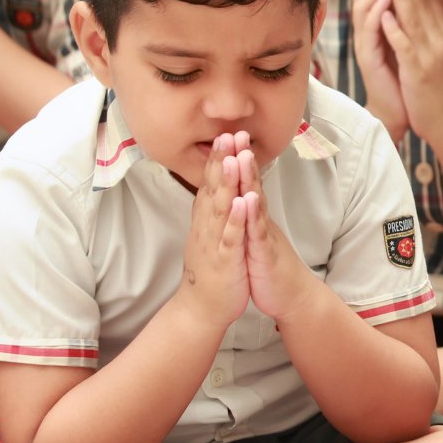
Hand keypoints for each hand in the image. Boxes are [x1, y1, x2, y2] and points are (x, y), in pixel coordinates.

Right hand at [178, 132, 250, 325]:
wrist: (201, 308)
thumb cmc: (211, 269)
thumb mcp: (210, 235)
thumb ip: (213, 212)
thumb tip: (215, 190)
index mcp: (206, 219)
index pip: (211, 183)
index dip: (219, 160)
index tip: (225, 134)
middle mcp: (207, 226)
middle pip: (213, 189)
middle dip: (221, 162)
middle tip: (226, 134)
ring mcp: (214, 242)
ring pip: (220, 208)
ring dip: (227, 183)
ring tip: (233, 159)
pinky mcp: (224, 260)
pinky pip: (230, 237)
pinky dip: (235, 220)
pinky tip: (241, 203)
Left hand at [234, 139, 315, 323]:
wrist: (290, 295)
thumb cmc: (268, 266)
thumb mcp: (256, 235)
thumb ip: (251, 214)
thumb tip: (244, 194)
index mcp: (253, 216)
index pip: (244, 182)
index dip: (236, 159)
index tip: (228, 134)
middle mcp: (260, 220)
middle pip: (251, 184)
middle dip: (243, 158)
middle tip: (237, 131)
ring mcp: (264, 234)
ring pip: (256, 202)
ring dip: (250, 179)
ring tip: (244, 155)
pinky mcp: (265, 253)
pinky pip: (259, 232)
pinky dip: (253, 215)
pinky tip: (249, 199)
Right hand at [352, 0, 407, 140]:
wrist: (400, 111)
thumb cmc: (406, 77)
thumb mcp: (409, 42)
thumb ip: (408, 19)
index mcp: (378, 26)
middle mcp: (367, 32)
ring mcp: (365, 44)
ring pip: (363, 7)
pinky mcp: (367, 58)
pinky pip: (368, 31)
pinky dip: (377, 13)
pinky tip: (387, 0)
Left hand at [380, 0, 442, 146]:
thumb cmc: (441, 93)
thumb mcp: (441, 59)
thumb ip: (435, 37)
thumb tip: (426, 18)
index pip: (433, 3)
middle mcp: (441, 42)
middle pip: (424, 5)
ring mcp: (430, 55)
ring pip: (414, 19)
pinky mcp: (418, 70)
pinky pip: (405, 44)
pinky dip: (395, 28)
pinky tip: (385, 13)